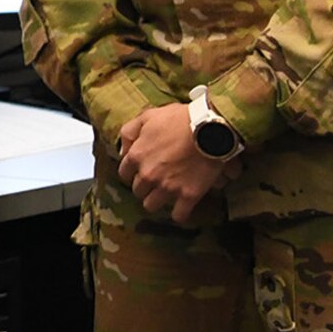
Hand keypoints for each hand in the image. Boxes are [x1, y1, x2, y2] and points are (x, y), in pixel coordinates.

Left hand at [117, 102, 239, 224]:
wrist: (209, 129)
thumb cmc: (179, 119)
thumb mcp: (147, 116)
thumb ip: (129, 132)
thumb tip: (123, 150)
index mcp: (136, 156)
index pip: (124, 174)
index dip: (132, 173)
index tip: (140, 172)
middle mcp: (147, 175)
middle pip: (138, 191)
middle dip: (145, 188)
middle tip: (156, 182)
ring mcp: (167, 188)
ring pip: (151, 205)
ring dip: (157, 201)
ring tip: (167, 196)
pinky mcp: (187, 196)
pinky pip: (179, 215)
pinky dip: (179, 214)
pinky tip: (182, 208)